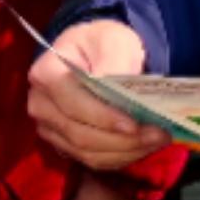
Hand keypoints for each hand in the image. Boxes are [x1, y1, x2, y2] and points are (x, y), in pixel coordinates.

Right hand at [26, 18, 158, 171]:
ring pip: (87, 152)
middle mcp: (41, 104)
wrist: (93, 54)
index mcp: (46, 73)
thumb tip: (118, 90)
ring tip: (157, 141)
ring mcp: (49, 128)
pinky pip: (92, 159)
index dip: (103, 118)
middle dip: (122, 140)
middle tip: (158, 135)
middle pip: (79, 134)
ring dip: (125, 152)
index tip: (134, 124)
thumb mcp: (112, 40)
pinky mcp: (63, 144)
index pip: (73, 104)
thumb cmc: (101, 43)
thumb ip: (113, 61)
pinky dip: (120, 157)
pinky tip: (143, 148)